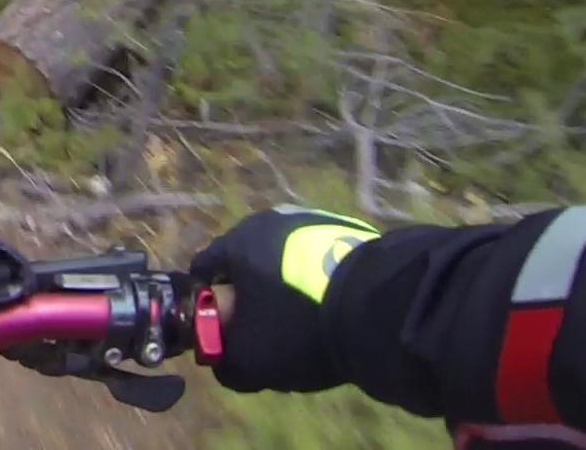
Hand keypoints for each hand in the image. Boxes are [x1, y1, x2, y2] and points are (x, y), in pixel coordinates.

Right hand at [189, 206, 376, 392]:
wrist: (381, 309)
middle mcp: (269, 221)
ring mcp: (312, 221)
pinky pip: (319, 258)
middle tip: (268, 330)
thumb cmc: (300, 327)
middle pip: (247, 262)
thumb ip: (224, 363)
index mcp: (237, 243)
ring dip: (286, 285)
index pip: (204, 269)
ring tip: (308, 320)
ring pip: (284, 259)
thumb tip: (222, 362)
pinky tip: (334, 307)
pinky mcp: (348, 230)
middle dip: (252, 294)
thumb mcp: (251, 362)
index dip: (209, 303)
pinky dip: (318, 280)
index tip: (226, 330)